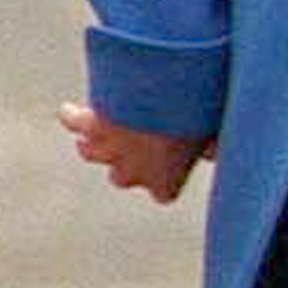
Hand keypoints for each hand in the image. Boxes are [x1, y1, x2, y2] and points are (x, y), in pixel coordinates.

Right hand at [58, 100, 206, 202]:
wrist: (164, 93)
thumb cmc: (197, 115)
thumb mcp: (215, 131)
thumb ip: (216, 145)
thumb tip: (217, 152)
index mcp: (165, 180)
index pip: (163, 193)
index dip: (166, 180)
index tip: (172, 167)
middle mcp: (132, 172)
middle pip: (122, 177)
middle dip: (128, 163)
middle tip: (138, 144)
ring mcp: (107, 149)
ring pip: (90, 153)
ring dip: (94, 144)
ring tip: (98, 132)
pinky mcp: (90, 125)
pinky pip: (74, 122)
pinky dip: (72, 116)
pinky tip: (69, 110)